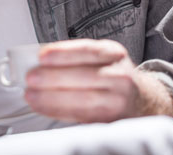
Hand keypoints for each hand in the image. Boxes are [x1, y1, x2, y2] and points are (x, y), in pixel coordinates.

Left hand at [24, 39, 172, 122]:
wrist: (142, 98)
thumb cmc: (111, 75)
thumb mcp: (99, 57)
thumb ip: (72, 58)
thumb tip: (36, 62)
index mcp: (113, 53)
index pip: (88, 51)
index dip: (63, 53)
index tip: (41, 56)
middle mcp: (120, 76)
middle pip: (84, 76)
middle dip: (53, 78)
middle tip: (30, 78)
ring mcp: (120, 100)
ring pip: (84, 99)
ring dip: (52, 98)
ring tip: (32, 96)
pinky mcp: (113, 120)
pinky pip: (83, 116)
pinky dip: (60, 111)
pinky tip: (44, 107)